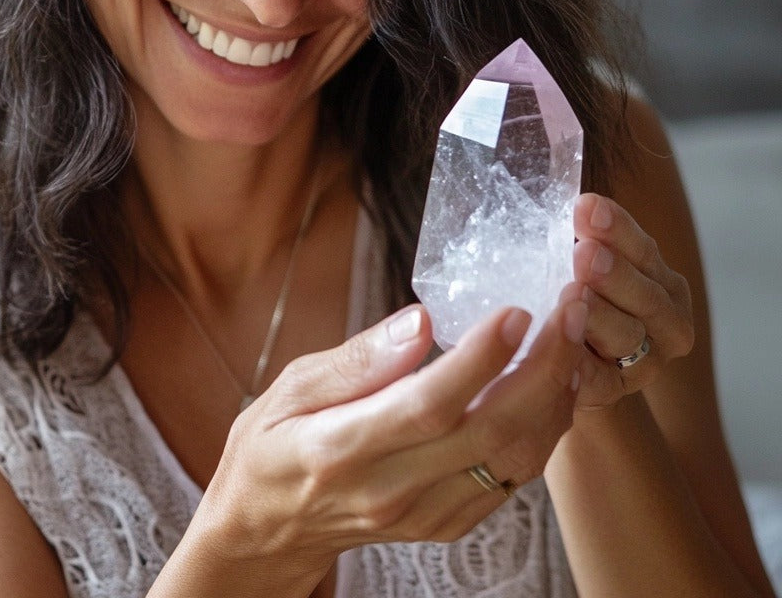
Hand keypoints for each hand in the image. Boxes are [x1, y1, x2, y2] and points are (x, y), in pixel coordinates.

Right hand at [192, 298, 585, 585]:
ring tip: (572, 340)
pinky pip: (509, 481)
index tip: (517, 310)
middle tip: (570, 310)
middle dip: (542, 368)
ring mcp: (422, 517)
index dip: (480, 360)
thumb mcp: (289, 387)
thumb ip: (357, 359)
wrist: (265, 527)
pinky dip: (541, 432)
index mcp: (342, 448)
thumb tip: (420, 321)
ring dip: (554, 399)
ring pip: (512, 462)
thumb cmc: (271, 444)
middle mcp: (389, 491)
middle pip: (487, 434)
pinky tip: (549, 387)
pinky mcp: (443, 527)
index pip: (427, 405)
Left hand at [566, 193, 693, 411]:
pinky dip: (580, 364)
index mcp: (659, 278)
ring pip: (627, 335)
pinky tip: (562, 350)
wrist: (575, 363)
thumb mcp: (583, 260)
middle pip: (644, 294)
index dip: (617, 227)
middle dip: (614, 272)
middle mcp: (664, 318)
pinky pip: (598, 379)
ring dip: (600, 316)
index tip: (587, 206)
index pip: (642, 249)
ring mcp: (645, 360)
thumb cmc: (576, 296)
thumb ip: (580, 230)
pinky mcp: (614, 390)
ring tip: (573, 296)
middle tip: (586, 253)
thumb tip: (561, 176)